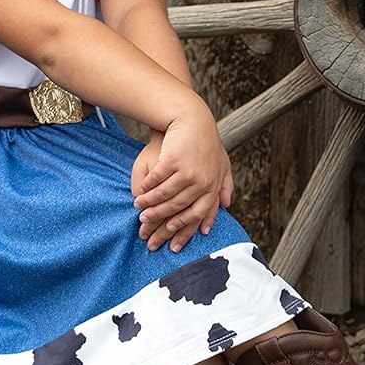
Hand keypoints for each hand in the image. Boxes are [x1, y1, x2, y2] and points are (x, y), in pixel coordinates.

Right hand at [133, 110, 233, 252]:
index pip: (198, 216)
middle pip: (179, 211)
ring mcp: (188, 172)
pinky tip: (139, 195)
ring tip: (139, 213)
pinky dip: (146, 190)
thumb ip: (224, 185)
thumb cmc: (206, 142)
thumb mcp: (222, 163)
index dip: (184, 233)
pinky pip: (157, 181)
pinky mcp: (174, 160)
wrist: (193, 119)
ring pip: (166, 197)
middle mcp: (202, 182)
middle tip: (148, 237)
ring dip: (150, 208)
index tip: (172, 246)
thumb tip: (225, 206)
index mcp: (213, 187)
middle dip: (162, 227)